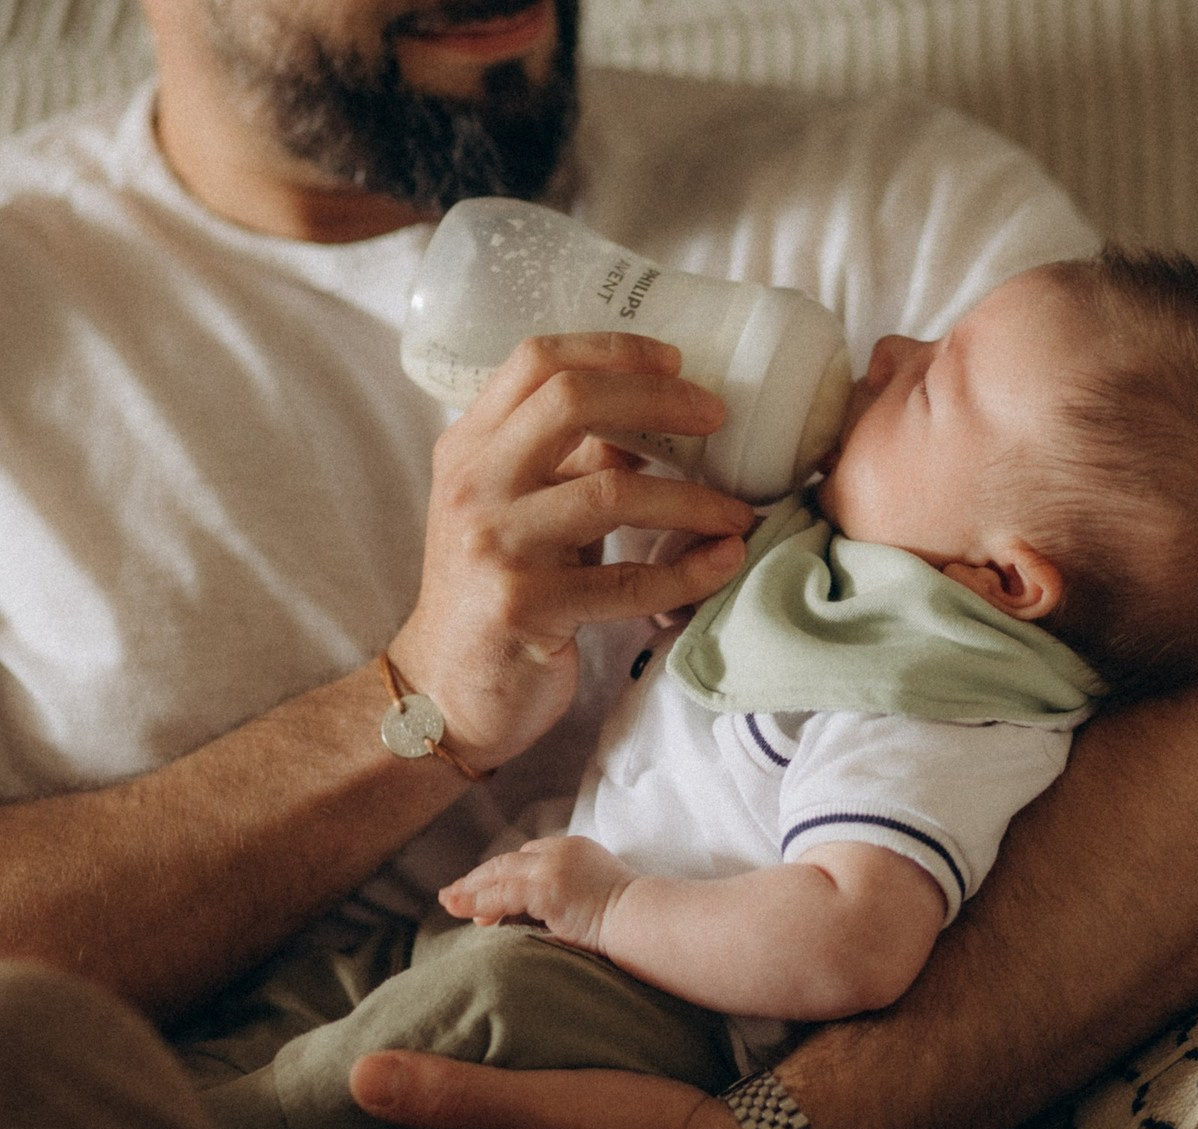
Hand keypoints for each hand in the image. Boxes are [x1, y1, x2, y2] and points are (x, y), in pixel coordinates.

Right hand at [391, 333, 751, 771]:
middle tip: (717, 415)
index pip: (537, 360)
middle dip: (660, 400)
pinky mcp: (523, 607)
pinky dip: (689, 571)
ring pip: (611, 492)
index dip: (614, 349)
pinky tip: (725, 561)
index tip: (676, 361)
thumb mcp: (517, 513)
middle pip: (572, 399)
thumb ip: (569, 465)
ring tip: (739, 512)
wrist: (442, 692)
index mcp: (469, 448)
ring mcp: (495, 544)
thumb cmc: (492, 595)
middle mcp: (473, 484)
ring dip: (692, 499)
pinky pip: (628, 581)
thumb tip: (653, 422)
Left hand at [439, 835, 634, 951]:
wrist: (648, 920)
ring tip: (449, 900)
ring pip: (499, 875)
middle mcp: (561, 851)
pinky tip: (460, 908)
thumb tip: (557, 916)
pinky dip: (477, 902)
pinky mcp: (548, 888)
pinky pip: (502, 895)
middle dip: (479, 879)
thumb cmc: (633, 918)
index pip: (528, 856)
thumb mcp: (599, 896)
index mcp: (574, 849)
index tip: (488, 894)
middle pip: (508, 861)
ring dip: (470, 890)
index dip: (504, 875)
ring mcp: (553, 867)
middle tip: (455, 894)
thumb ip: (573, 896)